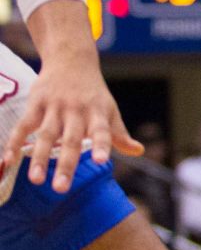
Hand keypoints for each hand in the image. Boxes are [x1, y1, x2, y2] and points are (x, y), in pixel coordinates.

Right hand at [3, 53, 138, 193]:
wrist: (71, 60)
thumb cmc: (93, 93)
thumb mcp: (109, 110)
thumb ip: (118, 134)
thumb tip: (138, 151)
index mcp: (98, 114)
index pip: (102, 131)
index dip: (102, 145)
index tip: (101, 161)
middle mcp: (77, 111)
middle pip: (71, 140)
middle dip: (66, 165)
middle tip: (60, 189)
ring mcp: (55, 107)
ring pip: (46, 135)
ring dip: (39, 158)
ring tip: (36, 180)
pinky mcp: (35, 103)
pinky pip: (23, 126)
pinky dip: (15, 142)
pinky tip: (8, 161)